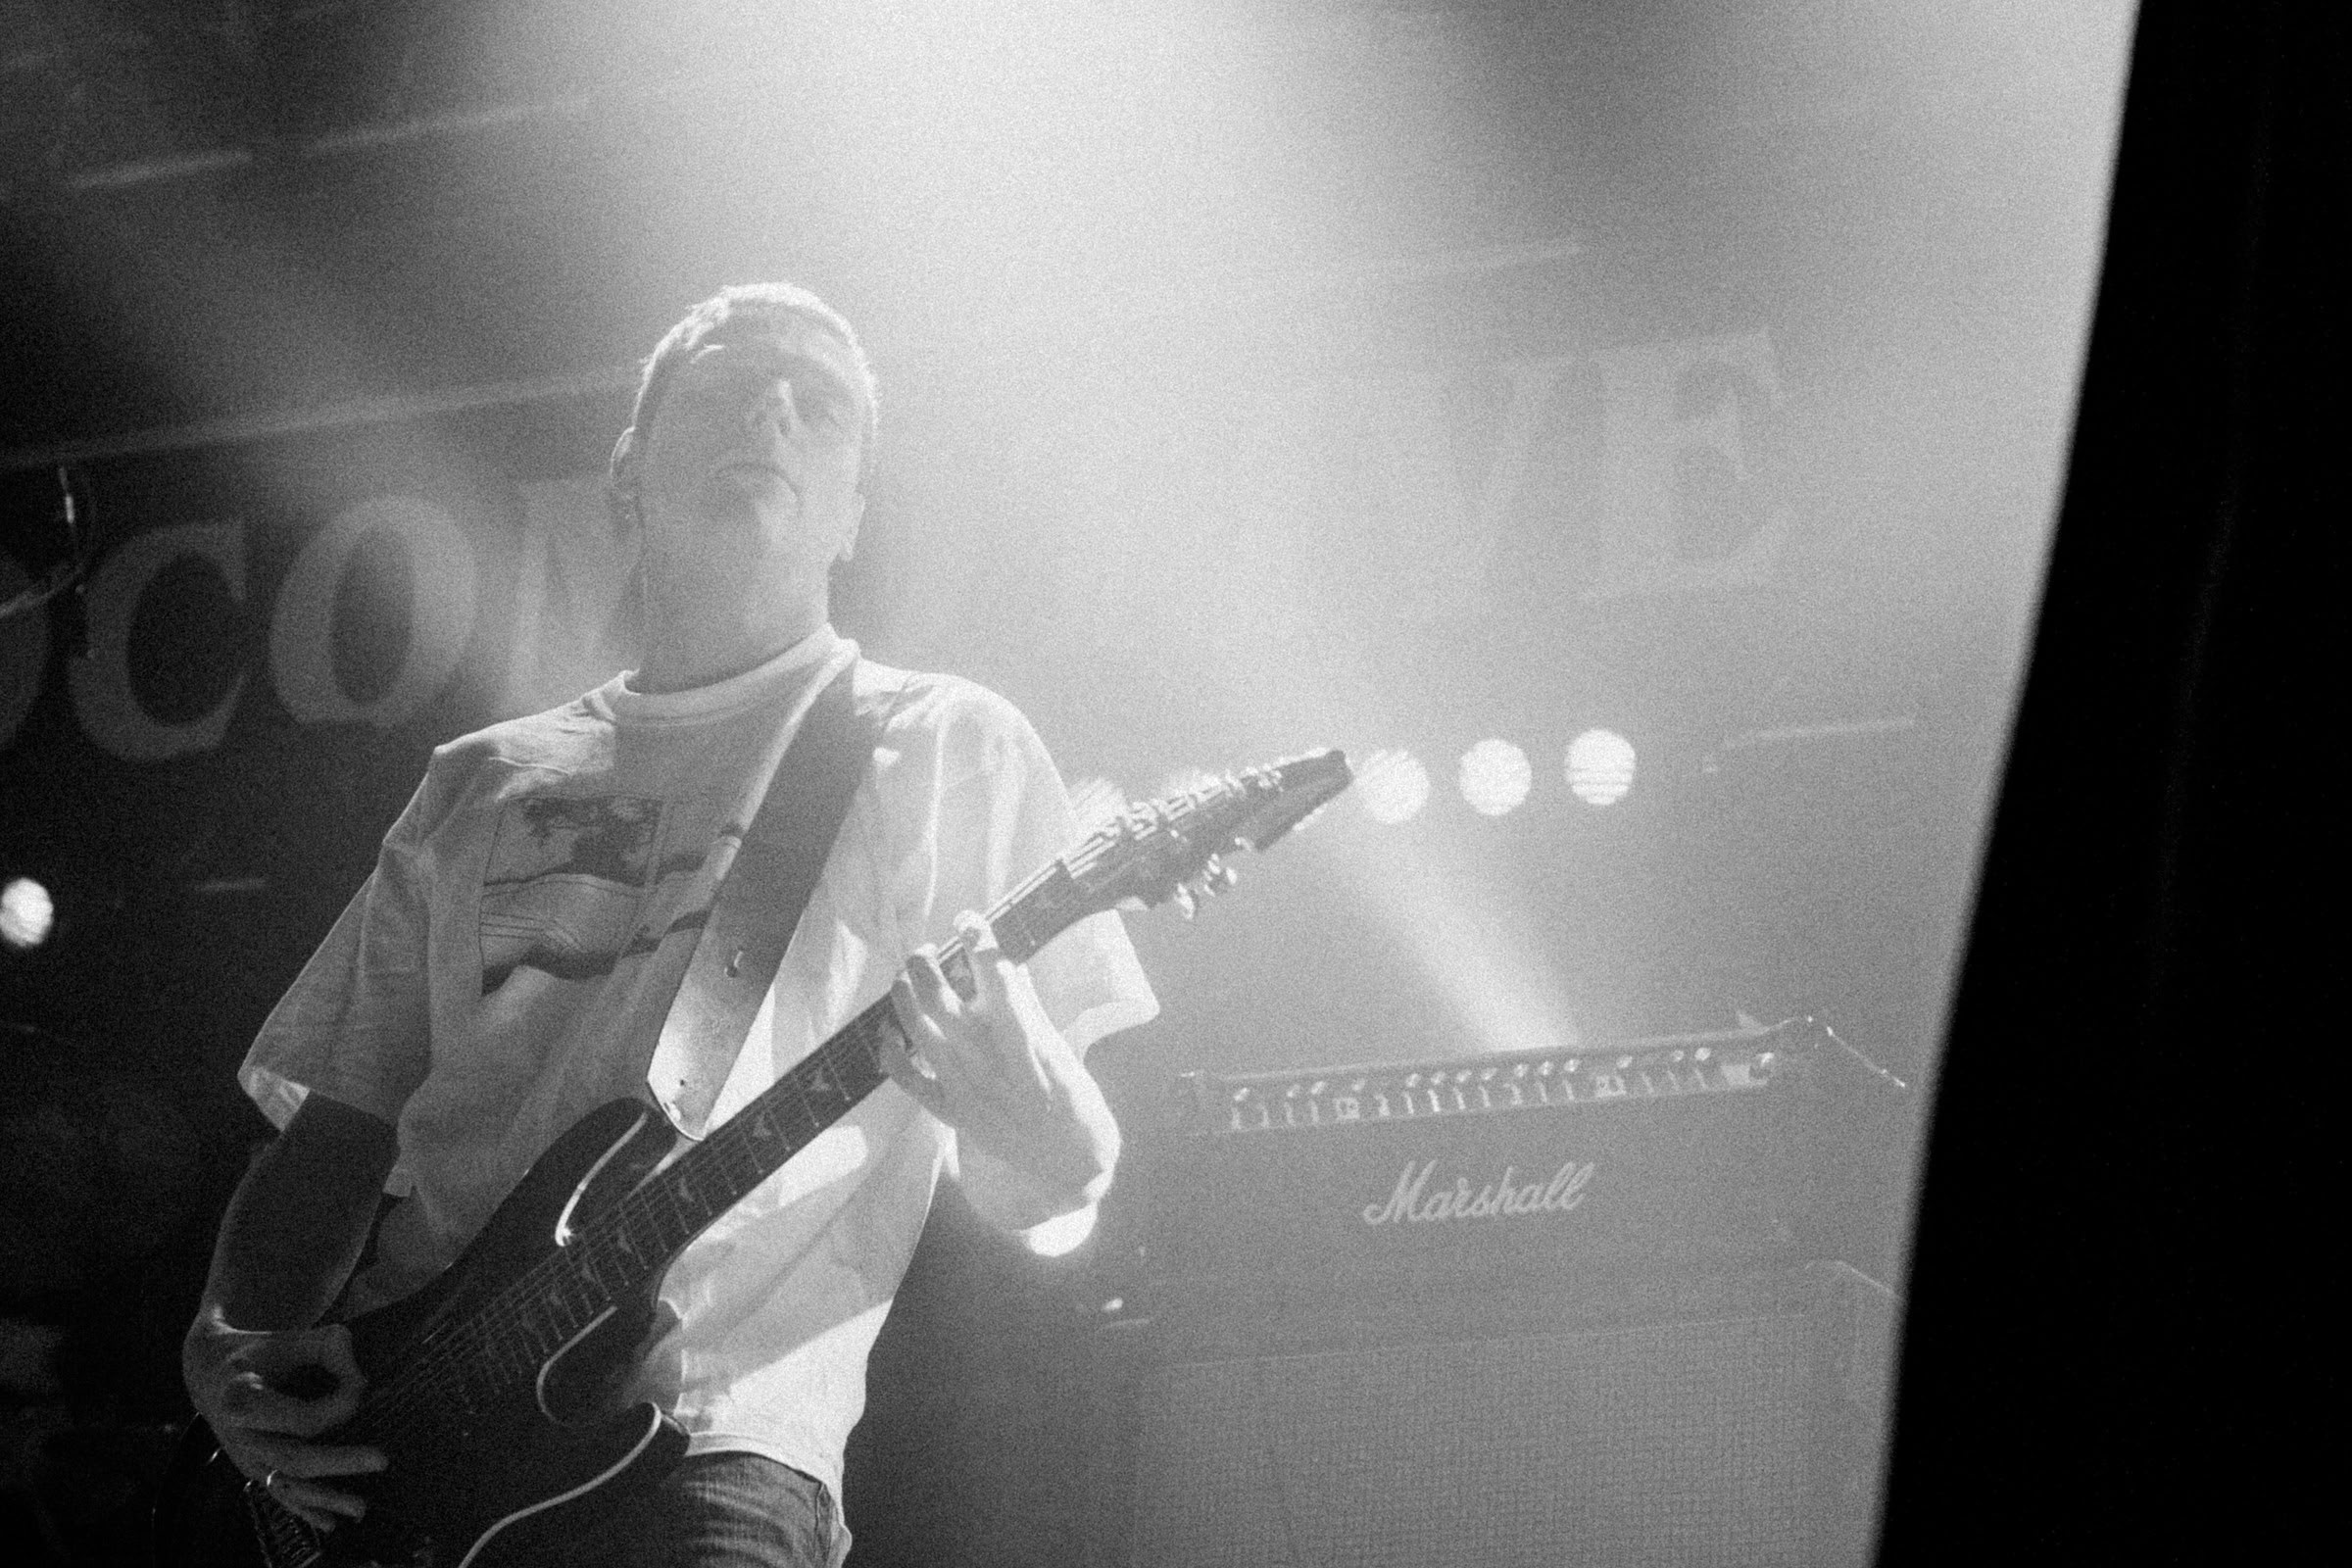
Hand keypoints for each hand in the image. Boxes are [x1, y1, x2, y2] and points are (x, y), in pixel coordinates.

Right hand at [183, 1310, 384, 1532]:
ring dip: (325, 1499)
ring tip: (362, 1508)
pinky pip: (279, 1494)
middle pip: (294, 1457)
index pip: (299, 1417)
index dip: (338, 1406)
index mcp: (242, 1398)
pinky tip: (330, 1524)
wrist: (210, 1372)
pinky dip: (304, 1511)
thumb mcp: (286, 1339)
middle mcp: (240, 1435)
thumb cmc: (258, 1352)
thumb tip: (362, 1378)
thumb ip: (326, 1346)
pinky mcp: (252, 1470)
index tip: (362, 1386)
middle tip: (383, 1459)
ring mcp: (246, 1457)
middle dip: (340, 1461)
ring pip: (287, 1484)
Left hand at [883, 913, 1118, 1211]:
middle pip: (943, 1003)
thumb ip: (1028, 1008)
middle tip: (928, 951)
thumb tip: (1005, 964)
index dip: (979, 944)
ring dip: (906, 997)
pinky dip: (891, 1051)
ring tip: (909, 977)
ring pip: (919, 1032)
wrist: (1071, 1163)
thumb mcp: (1062, 1049)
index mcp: (1027, 1044)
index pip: (998, 980)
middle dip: (927, 967)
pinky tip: (890, 1031)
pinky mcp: (952, 1113)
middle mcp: (991, 1065)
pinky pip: (908, 1079)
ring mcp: (966, 1090)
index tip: (968, 921)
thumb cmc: (1076, 1101)